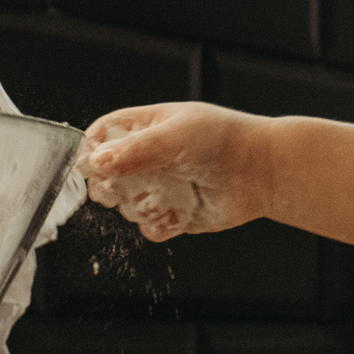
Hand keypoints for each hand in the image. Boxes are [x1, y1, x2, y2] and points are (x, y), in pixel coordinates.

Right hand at [79, 103, 273, 240]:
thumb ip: (132, 151)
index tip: (92, 167)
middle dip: (110, 187)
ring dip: (142, 206)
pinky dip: (160, 224)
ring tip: (168, 196)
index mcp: (146, 126)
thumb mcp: (172, 137)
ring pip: (126, 206)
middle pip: (106, 176)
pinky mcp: (174, 213)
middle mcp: (149, 157)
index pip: (102, 136)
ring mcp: (161, 186)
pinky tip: (178, 214)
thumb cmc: (223, 141)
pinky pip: (149, 227)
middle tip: (121, 189)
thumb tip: (95, 162)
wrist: (262, 172)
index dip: (92, 151)